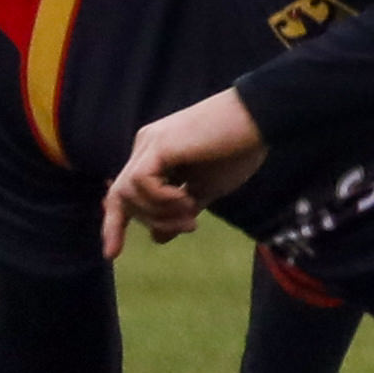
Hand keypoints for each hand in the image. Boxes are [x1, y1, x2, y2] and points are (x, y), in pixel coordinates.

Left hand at [101, 87, 268, 256]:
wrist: (260, 118)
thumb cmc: (239, 150)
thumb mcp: (207, 189)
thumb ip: (181, 211)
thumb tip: (158, 238)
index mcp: (155, 156)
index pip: (123, 193)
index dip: (114, 224)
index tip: (113, 254)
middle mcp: (145, 147)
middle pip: (122, 197)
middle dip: (151, 222)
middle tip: (190, 227)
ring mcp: (149, 145)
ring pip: (129, 193)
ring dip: (160, 213)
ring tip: (193, 212)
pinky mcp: (158, 145)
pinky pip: (141, 182)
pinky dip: (161, 198)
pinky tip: (188, 197)